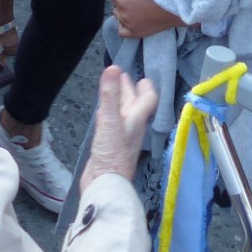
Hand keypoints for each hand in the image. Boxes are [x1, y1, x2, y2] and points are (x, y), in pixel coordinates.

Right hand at [82, 64, 159, 188]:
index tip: (140, 76)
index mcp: (137, 119)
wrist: (104, 183)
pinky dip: (110, 113)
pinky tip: (103, 114)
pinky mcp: (110, 145)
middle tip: (121, 75)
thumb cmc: (112, 153)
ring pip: (123, 113)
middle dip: (129, 89)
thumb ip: (110, 95)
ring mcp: (121, 137)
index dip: (145, 87)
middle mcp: (132, 127)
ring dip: (119, 100)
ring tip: (112, 89)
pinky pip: (113, 124)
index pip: (148, 99)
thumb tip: (113, 68)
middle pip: (134, 104)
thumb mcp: (109, 120)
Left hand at [106, 0, 182, 38]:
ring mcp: (129, 26)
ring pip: (118, 15)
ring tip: (137, 5)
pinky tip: (132, 18)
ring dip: (123, 9)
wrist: (175, 9)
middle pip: (114, 2)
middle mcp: (123, 15)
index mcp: (123, 0)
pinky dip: (124, 24)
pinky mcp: (135, 34)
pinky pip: (121, 30)